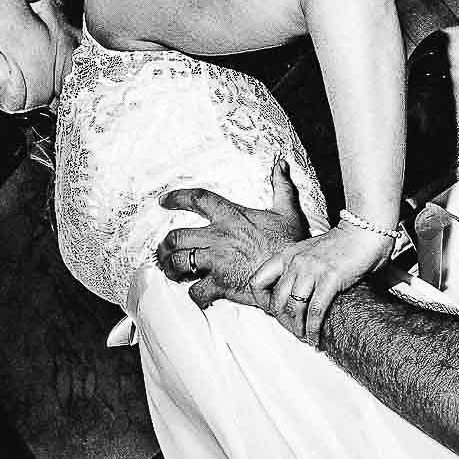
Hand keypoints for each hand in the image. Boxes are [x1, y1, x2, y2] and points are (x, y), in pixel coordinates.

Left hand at [157, 159, 308, 309]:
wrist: (295, 274)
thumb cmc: (290, 243)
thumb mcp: (287, 210)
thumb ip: (281, 186)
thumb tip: (281, 165)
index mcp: (231, 216)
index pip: (197, 199)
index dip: (176, 198)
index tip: (164, 201)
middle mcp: (219, 237)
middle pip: (177, 237)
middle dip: (165, 246)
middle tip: (164, 251)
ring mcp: (218, 262)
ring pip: (179, 263)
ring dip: (171, 269)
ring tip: (171, 272)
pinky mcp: (222, 284)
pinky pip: (196, 291)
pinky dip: (194, 294)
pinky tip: (197, 294)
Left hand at [249, 208, 394, 342]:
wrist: (365, 230)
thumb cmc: (344, 244)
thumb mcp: (311, 252)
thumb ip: (300, 269)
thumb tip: (296, 295)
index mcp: (288, 255)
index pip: (257, 281)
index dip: (261, 302)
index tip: (273, 312)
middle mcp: (296, 262)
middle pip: (276, 300)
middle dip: (283, 321)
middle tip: (293, 331)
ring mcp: (312, 270)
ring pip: (293, 308)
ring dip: (297, 328)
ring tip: (304, 338)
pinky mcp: (330, 279)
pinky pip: (315, 311)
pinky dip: (313, 329)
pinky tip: (315, 339)